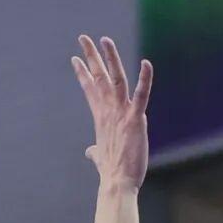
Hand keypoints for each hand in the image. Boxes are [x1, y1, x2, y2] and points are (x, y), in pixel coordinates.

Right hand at [71, 35, 152, 191]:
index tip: (76, 58)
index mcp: (101, 117)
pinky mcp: (135, 120)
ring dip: (110, 58)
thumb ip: (95, 150)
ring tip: (104, 40)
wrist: (118, 184)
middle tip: (83, 38)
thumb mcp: (100, 157)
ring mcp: (121, 113)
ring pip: (115, 79)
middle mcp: (109, 111)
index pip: (90, 89)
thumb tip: (90, 152)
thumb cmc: (111, 173)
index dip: (83, 73)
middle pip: (99, 78)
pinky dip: (145, 79)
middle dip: (91, 57)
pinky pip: (141, 95)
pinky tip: (146, 63)